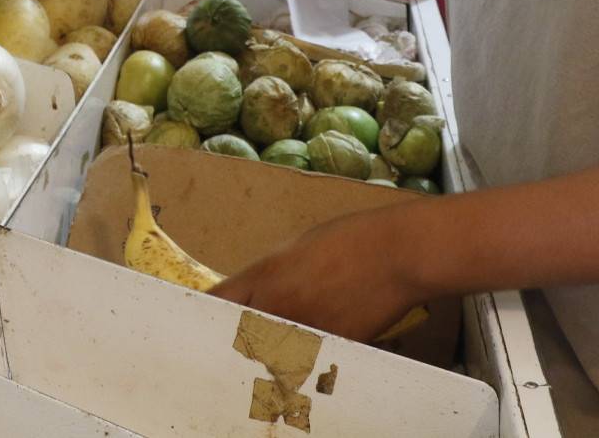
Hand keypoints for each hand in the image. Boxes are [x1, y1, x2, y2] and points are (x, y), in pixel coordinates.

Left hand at [208, 205, 430, 340]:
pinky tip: (313, 345)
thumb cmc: (347, 239)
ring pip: (270, 354)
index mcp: (263, 276)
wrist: (396, 254)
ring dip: (270, 350)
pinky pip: (304, 360)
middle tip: (241, 334)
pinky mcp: (328, 349)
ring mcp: (301, 332)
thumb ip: (268, 273)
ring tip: (283, 342)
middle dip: (236, 335)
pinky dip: (303, 358)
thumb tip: (254, 292)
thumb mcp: (294, 246)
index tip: (203, 316)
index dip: (207, 311)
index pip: (216, 303)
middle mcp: (275, 308)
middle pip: (237, 335)